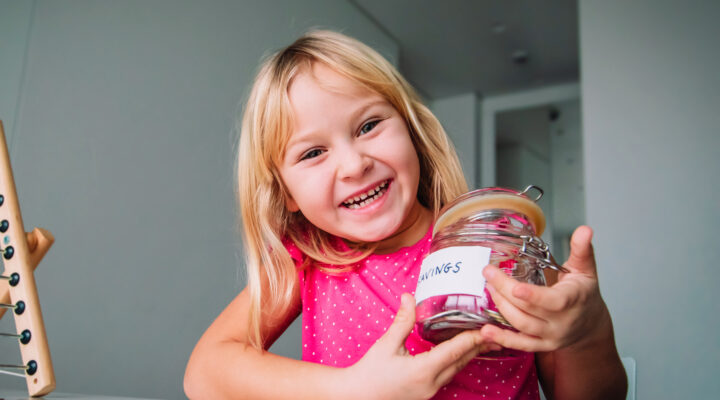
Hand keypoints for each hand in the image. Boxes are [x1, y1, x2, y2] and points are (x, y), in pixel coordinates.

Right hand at [343, 293, 499, 399]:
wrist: (356, 396)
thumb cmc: (370, 372)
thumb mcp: (387, 344)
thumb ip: (403, 321)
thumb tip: (409, 296)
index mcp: (423, 370)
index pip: (455, 351)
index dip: (472, 338)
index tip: (486, 327)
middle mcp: (431, 383)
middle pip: (461, 362)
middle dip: (478, 346)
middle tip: (495, 332)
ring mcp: (429, 391)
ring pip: (456, 370)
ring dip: (469, 355)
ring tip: (483, 341)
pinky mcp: (426, 393)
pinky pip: (447, 375)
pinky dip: (457, 362)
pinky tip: (459, 353)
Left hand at [480, 226, 612, 351]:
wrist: (590, 325)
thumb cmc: (584, 293)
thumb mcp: (586, 269)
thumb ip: (582, 249)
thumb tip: (585, 229)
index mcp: (573, 300)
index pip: (553, 301)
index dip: (533, 295)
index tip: (514, 287)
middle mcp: (562, 321)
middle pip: (529, 309)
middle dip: (505, 291)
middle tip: (488, 273)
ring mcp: (551, 335)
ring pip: (522, 325)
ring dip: (501, 307)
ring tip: (488, 288)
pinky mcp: (541, 345)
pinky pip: (520, 344)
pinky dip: (502, 339)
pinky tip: (485, 330)